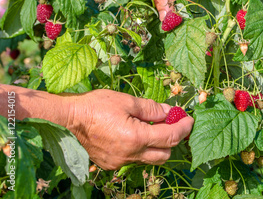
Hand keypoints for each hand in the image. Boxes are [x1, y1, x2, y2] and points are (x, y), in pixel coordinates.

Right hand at [64, 89, 192, 169]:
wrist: (70, 116)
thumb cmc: (98, 104)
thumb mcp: (128, 101)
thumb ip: (152, 109)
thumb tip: (170, 112)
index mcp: (136, 138)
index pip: (170, 137)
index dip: (184, 128)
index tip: (190, 119)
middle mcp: (130, 154)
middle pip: (164, 154)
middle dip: (173, 139)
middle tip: (174, 123)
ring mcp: (119, 162)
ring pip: (150, 159)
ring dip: (157, 146)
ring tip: (154, 127)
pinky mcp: (111, 164)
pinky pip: (135, 159)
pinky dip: (141, 149)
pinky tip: (137, 134)